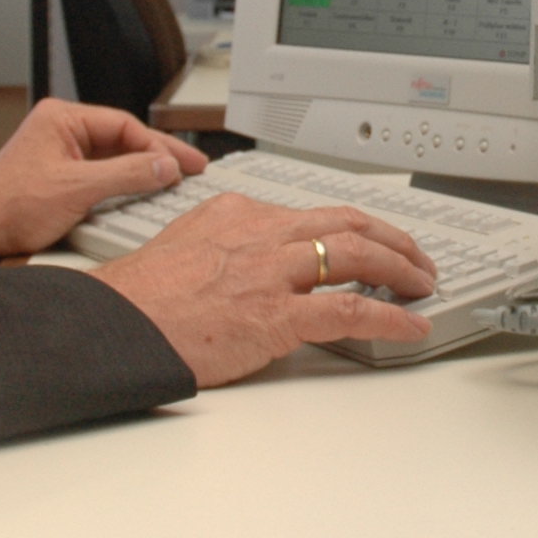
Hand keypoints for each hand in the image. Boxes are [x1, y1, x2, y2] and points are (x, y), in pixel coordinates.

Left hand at [0, 98, 209, 259]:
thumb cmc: (11, 207)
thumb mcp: (77, 189)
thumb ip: (126, 174)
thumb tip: (164, 165)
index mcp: (61, 118)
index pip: (123, 125)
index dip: (157, 146)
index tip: (181, 165)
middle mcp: (60, 130)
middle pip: (122, 138)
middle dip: (157, 154)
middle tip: (192, 166)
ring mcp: (60, 152)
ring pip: (114, 156)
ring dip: (142, 169)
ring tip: (173, 179)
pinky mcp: (60, 175)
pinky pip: (101, 172)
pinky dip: (124, 182)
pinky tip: (142, 192)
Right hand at [85, 194, 437, 386]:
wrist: (115, 324)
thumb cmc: (139, 297)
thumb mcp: (185, 242)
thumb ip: (225, 241)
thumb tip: (249, 256)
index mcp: (239, 212)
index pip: (312, 212)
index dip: (354, 228)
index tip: (373, 240)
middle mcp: (261, 232)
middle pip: (347, 222)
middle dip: (393, 239)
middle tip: (416, 259)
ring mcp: (270, 272)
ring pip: (356, 255)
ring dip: (401, 269)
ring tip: (423, 286)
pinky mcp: (275, 315)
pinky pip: (349, 310)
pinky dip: (389, 317)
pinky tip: (410, 326)